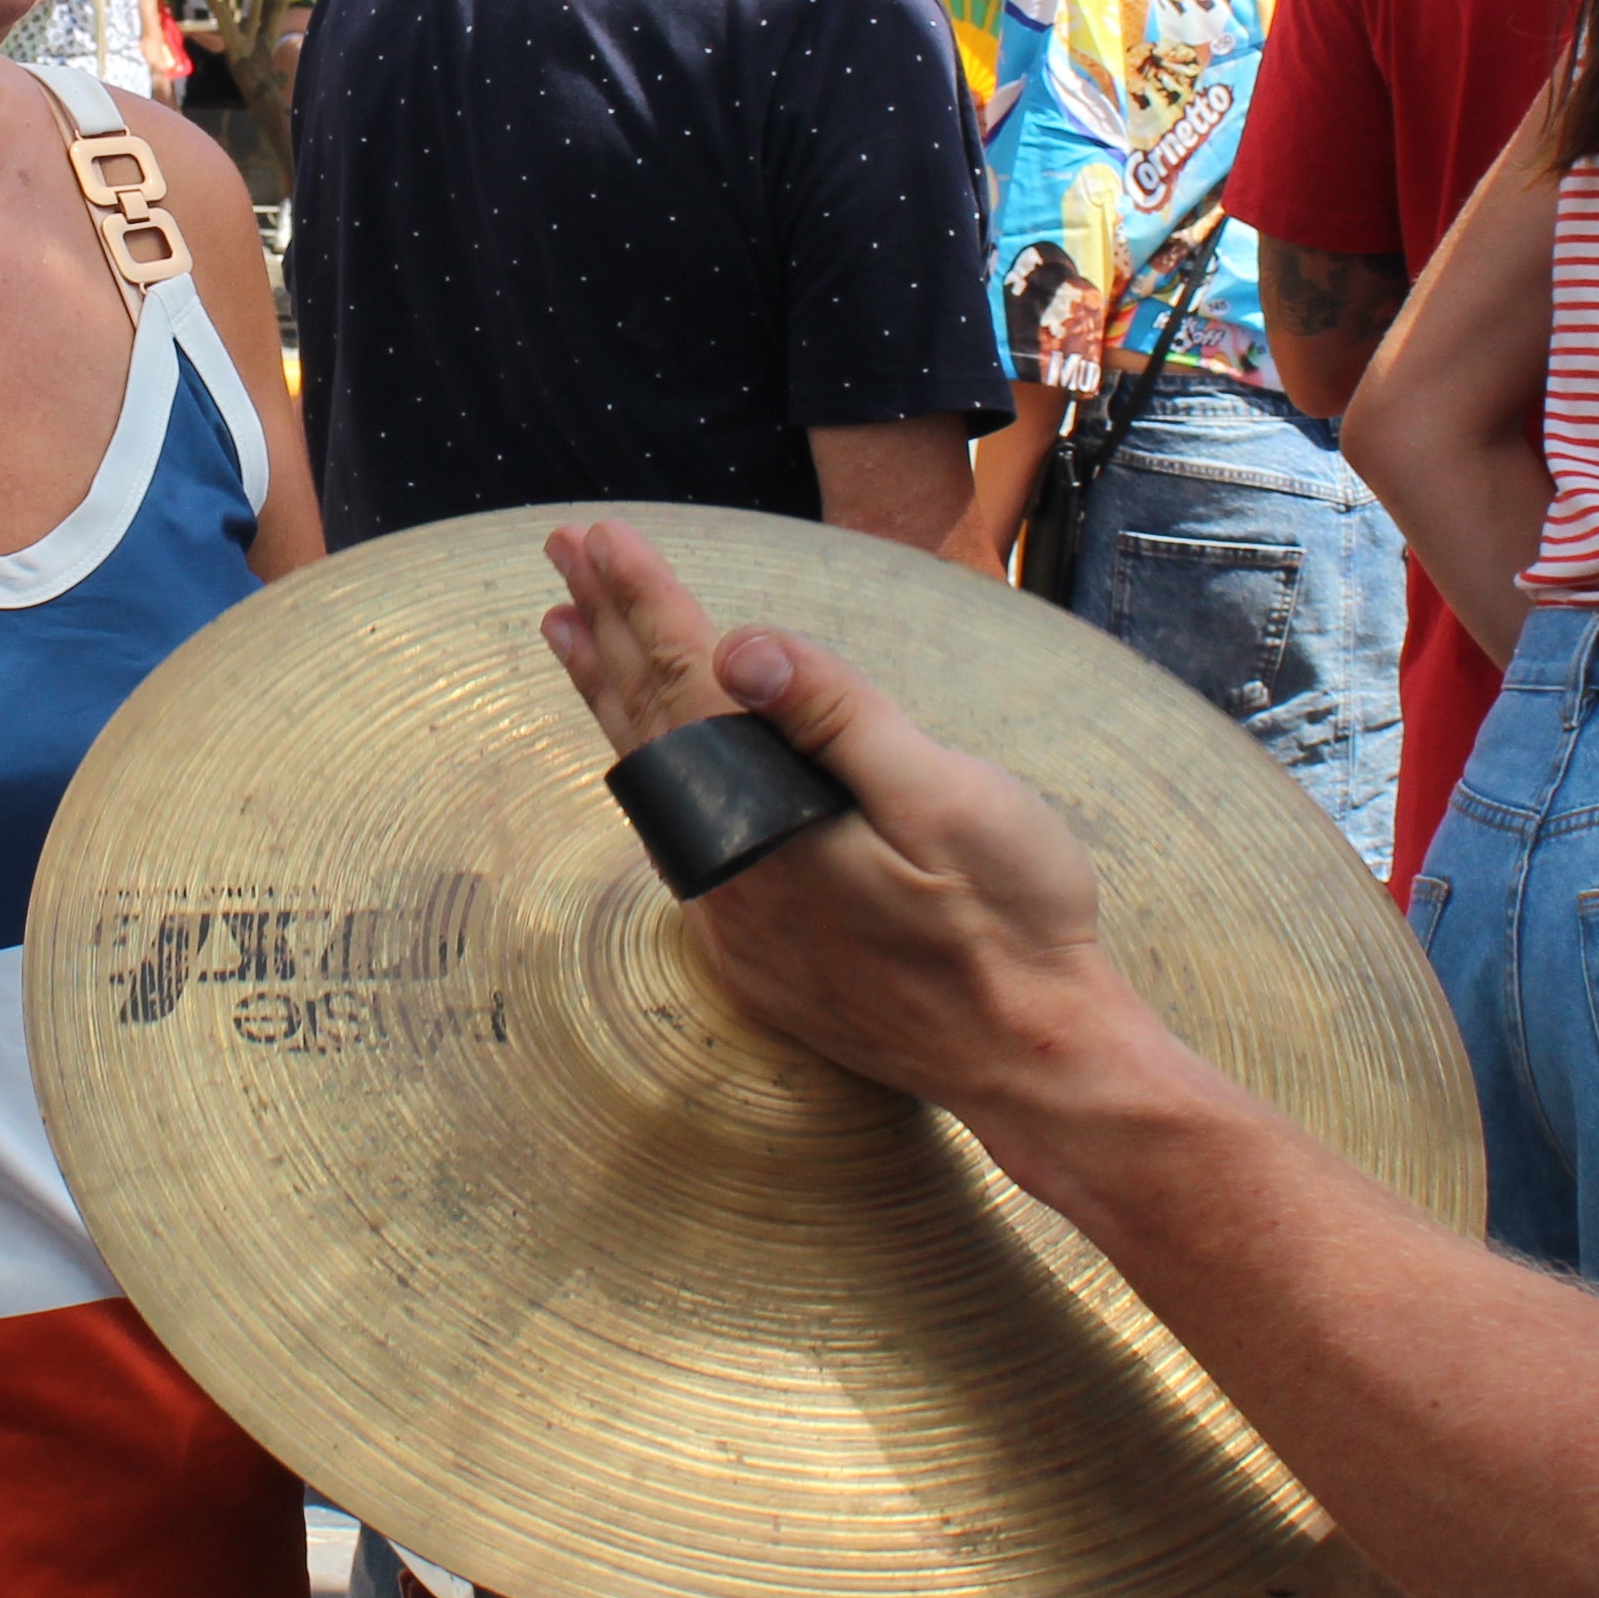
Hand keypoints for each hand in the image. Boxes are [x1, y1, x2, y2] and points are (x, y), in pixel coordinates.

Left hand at [536, 520, 1182, 1144]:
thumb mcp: (949, 798)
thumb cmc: (1012, 920)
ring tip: (572, 633)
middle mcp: (731, 877)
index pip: (686, 686)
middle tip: (564, 553)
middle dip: (608, 631)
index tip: (600, 538)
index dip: (643, 604)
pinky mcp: (761, 955)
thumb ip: (840, 720)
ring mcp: (738, 923)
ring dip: (615, 698)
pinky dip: (659, 772)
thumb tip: (742, 650)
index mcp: (770, 824)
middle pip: (648, 728)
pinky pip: (685, 839)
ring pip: (656, 785)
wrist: (1034, 1059)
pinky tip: (652, 753)